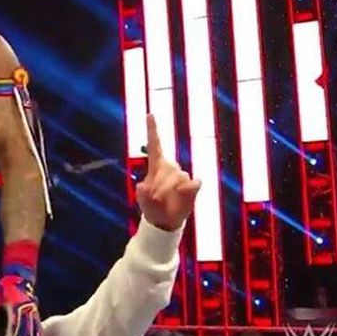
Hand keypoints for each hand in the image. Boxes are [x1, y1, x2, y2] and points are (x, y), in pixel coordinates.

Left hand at [137, 115, 200, 230]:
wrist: (165, 221)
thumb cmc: (152, 208)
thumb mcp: (143, 201)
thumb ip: (143, 193)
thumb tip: (144, 185)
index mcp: (156, 166)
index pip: (155, 145)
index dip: (152, 130)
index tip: (149, 114)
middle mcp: (170, 168)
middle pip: (167, 166)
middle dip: (160, 183)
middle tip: (155, 197)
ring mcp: (182, 176)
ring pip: (179, 176)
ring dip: (170, 189)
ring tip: (164, 200)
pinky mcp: (192, 185)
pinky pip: (193, 182)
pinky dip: (189, 188)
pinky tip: (184, 194)